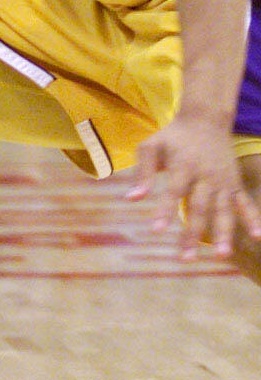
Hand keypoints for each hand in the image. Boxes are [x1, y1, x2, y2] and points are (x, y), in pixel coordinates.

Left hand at [127, 115, 260, 258]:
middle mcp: (206, 176)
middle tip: (185, 259)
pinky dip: (253, 219)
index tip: (156, 230)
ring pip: (224, 210)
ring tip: (220, 256)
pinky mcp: (235, 184)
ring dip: (223, 234)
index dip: (165, 210)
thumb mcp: (151, 147)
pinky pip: (245, 203)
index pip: (173, 191)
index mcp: (183, 165)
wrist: (206, 120)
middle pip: (199, 207)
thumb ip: (142, 173)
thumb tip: (131, 199)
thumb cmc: (173, 138)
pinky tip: (257, 237)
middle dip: (193, 234)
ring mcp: (223, 181)